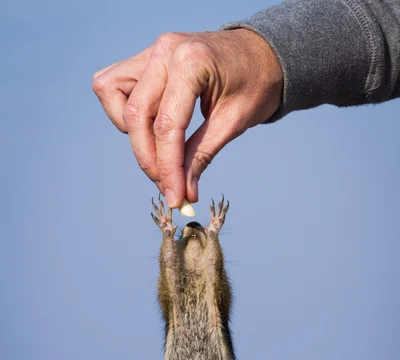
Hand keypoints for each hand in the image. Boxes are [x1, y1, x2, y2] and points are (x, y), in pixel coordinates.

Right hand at [92, 29, 282, 207]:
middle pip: (136, 116)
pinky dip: (123, 112)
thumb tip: (182, 194)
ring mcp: (151, 51)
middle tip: (169, 187)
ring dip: (132, 134)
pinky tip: (150, 129)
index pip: (167, 126)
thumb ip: (201, 156)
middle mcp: (164, 51)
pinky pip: (113, 86)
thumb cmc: (255, 84)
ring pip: (114, 97)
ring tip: (161, 152)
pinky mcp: (144, 59)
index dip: (168, 168)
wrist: (262, 54)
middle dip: (150, 160)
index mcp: (191, 60)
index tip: (175, 198)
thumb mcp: (233, 124)